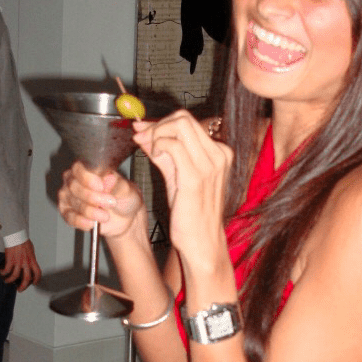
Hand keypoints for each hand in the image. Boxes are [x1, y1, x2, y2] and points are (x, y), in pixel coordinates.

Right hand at [0, 239, 41, 291]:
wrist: (16, 235)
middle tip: (20, 289)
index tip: (34, 283)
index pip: (38, 272)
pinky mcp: (10, 260)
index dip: (37, 279)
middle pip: (27, 278)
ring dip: (10, 280)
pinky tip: (1, 272)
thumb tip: (30, 263)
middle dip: (23, 286)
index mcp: (32, 260)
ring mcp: (18, 262)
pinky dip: (3, 273)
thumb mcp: (31, 250)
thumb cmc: (23, 240)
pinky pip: (6, 270)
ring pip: (15, 276)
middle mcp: (26, 262)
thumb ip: (31, 258)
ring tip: (7, 281)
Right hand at [58, 162, 143, 238]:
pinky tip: (91, 223)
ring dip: (91, 211)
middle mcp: (74, 181)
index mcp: (87, 169)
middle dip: (93, 197)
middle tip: (110, 202)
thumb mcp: (126, 189)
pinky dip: (81, 222)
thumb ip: (116, 184)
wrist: (125, 218)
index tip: (101, 186)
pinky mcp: (68, 214)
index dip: (88, 178)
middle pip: (74, 187)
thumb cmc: (123, 198)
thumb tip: (108, 178)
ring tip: (105, 216)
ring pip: (74, 203)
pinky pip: (70, 218)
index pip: (79, 169)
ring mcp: (69, 198)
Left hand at [131, 111, 231, 258]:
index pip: (188, 122)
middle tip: (142, 137)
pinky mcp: (195, 177)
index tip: (143, 129)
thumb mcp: (178, 177)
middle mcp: (219, 155)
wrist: (202, 242)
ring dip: (155, 133)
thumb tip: (144, 134)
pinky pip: (172, 145)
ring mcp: (210, 164)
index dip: (161, 122)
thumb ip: (164, 154)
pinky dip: (157, 145)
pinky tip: (153, 155)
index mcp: (219, 153)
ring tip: (146, 148)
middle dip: (157, 124)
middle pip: (183, 118)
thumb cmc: (192, 214)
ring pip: (178, 126)